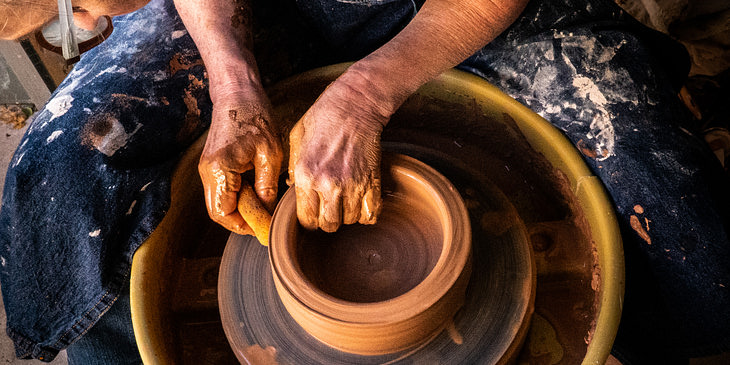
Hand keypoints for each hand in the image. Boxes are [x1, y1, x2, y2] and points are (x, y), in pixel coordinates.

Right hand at [199, 99, 282, 237]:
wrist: (237, 92)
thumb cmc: (255, 117)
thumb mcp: (270, 154)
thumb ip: (267, 187)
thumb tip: (267, 213)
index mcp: (220, 170)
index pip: (224, 214)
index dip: (243, 225)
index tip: (263, 226)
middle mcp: (207, 172)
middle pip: (218, 212)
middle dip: (241, 220)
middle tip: (264, 218)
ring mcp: (206, 168)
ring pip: (219, 203)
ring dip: (239, 208)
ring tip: (262, 200)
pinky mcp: (211, 164)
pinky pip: (221, 190)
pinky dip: (237, 196)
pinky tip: (255, 187)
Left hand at [289, 74, 391, 231]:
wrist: (355, 104)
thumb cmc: (323, 117)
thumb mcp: (296, 139)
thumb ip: (293, 168)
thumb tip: (293, 188)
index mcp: (305, 175)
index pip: (306, 219)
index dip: (309, 219)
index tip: (312, 211)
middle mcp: (328, 184)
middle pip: (328, 225)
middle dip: (327, 220)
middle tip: (329, 207)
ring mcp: (352, 185)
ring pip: (349, 221)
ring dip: (347, 215)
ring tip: (345, 200)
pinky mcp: (372, 182)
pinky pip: (371, 214)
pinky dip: (366, 214)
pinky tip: (361, 203)